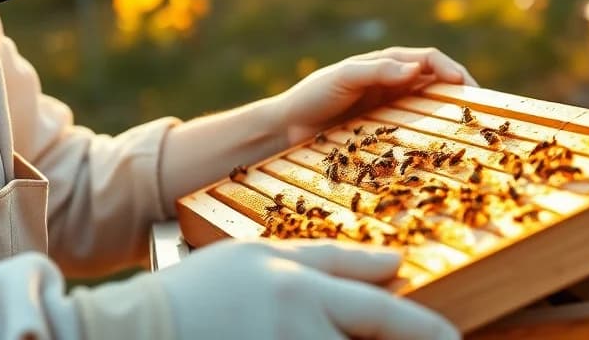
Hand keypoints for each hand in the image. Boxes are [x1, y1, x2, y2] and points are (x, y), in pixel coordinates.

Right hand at [158, 239, 460, 339]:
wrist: (136, 335)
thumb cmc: (201, 291)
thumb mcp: (262, 256)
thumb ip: (332, 259)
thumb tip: (393, 263)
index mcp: (301, 293)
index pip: (385, 315)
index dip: (430, 333)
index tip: (452, 339)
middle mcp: (299, 337)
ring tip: (364, 338)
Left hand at [273, 47, 477, 145]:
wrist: (287, 126)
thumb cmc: (312, 96)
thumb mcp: (343, 78)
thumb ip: (378, 70)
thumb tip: (419, 67)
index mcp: (387, 63)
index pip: (431, 59)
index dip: (453, 71)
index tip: (469, 90)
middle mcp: (393, 81)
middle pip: (437, 81)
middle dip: (462, 91)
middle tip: (483, 112)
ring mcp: (390, 105)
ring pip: (431, 104)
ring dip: (451, 112)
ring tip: (471, 129)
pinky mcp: (384, 127)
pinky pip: (415, 126)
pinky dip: (432, 131)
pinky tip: (441, 146)